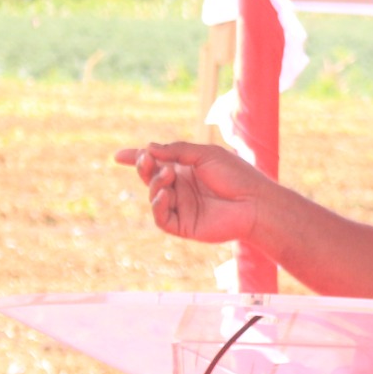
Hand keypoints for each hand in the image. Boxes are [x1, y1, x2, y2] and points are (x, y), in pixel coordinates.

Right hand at [113, 141, 272, 244]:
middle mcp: (181, 188)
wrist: (254, 202)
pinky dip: (157, 204)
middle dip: (144, 167)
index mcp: (186, 169)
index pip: (156, 163)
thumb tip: (149, 148)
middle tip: (145, 159)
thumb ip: (177, 151)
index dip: (137, 159)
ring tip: (168, 174)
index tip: (118, 156)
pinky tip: (164, 193)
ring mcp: (181, 207)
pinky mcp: (183, 225)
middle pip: (151, 177)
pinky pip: (161, 217)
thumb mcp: (205, 154)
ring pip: (154, 195)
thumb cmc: (235, 175)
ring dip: (155, 182)